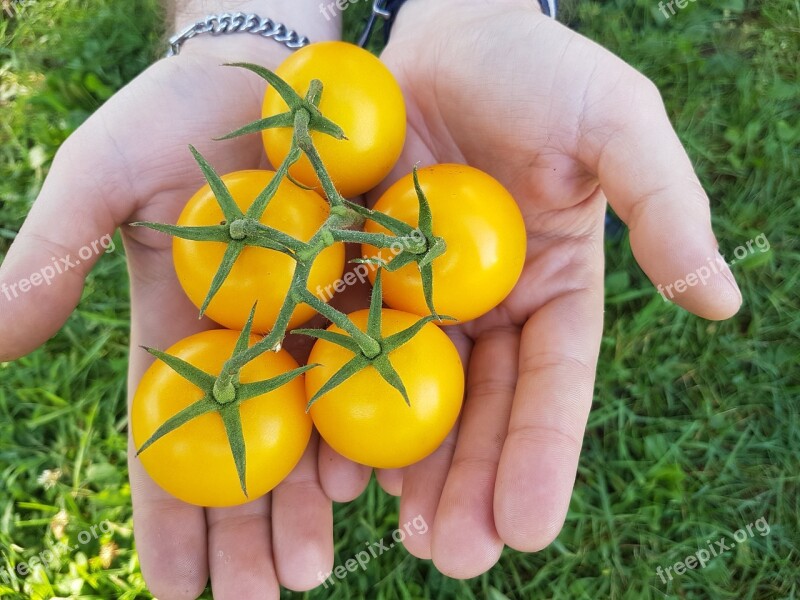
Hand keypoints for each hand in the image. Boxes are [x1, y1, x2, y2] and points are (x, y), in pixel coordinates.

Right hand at [0, 28, 337, 599]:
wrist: (269, 72)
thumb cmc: (177, 117)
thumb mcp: (104, 179)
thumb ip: (52, 255)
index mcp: (180, 332)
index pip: (166, 443)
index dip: (168, 516)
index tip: (172, 591)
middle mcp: (246, 344)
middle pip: (242, 456)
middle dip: (246, 534)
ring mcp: (309, 324)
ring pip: (307, 432)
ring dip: (305, 506)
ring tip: (313, 570)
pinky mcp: (371, 293)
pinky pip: (371, 372)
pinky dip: (365, 430)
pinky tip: (372, 485)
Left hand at [367, 0, 742, 577]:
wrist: (451, 30)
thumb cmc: (540, 70)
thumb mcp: (616, 125)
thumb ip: (663, 207)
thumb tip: (721, 303)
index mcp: (552, 290)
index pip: (554, 387)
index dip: (543, 457)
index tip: (531, 530)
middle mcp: (485, 307)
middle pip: (480, 410)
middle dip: (471, 485)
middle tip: (456, 558)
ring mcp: (416, 295)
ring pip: (412, 396)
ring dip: (408, 468)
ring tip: (399, 535)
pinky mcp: (356, 271)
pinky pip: (345, 346)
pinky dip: (339, 403)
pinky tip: (330, 462)